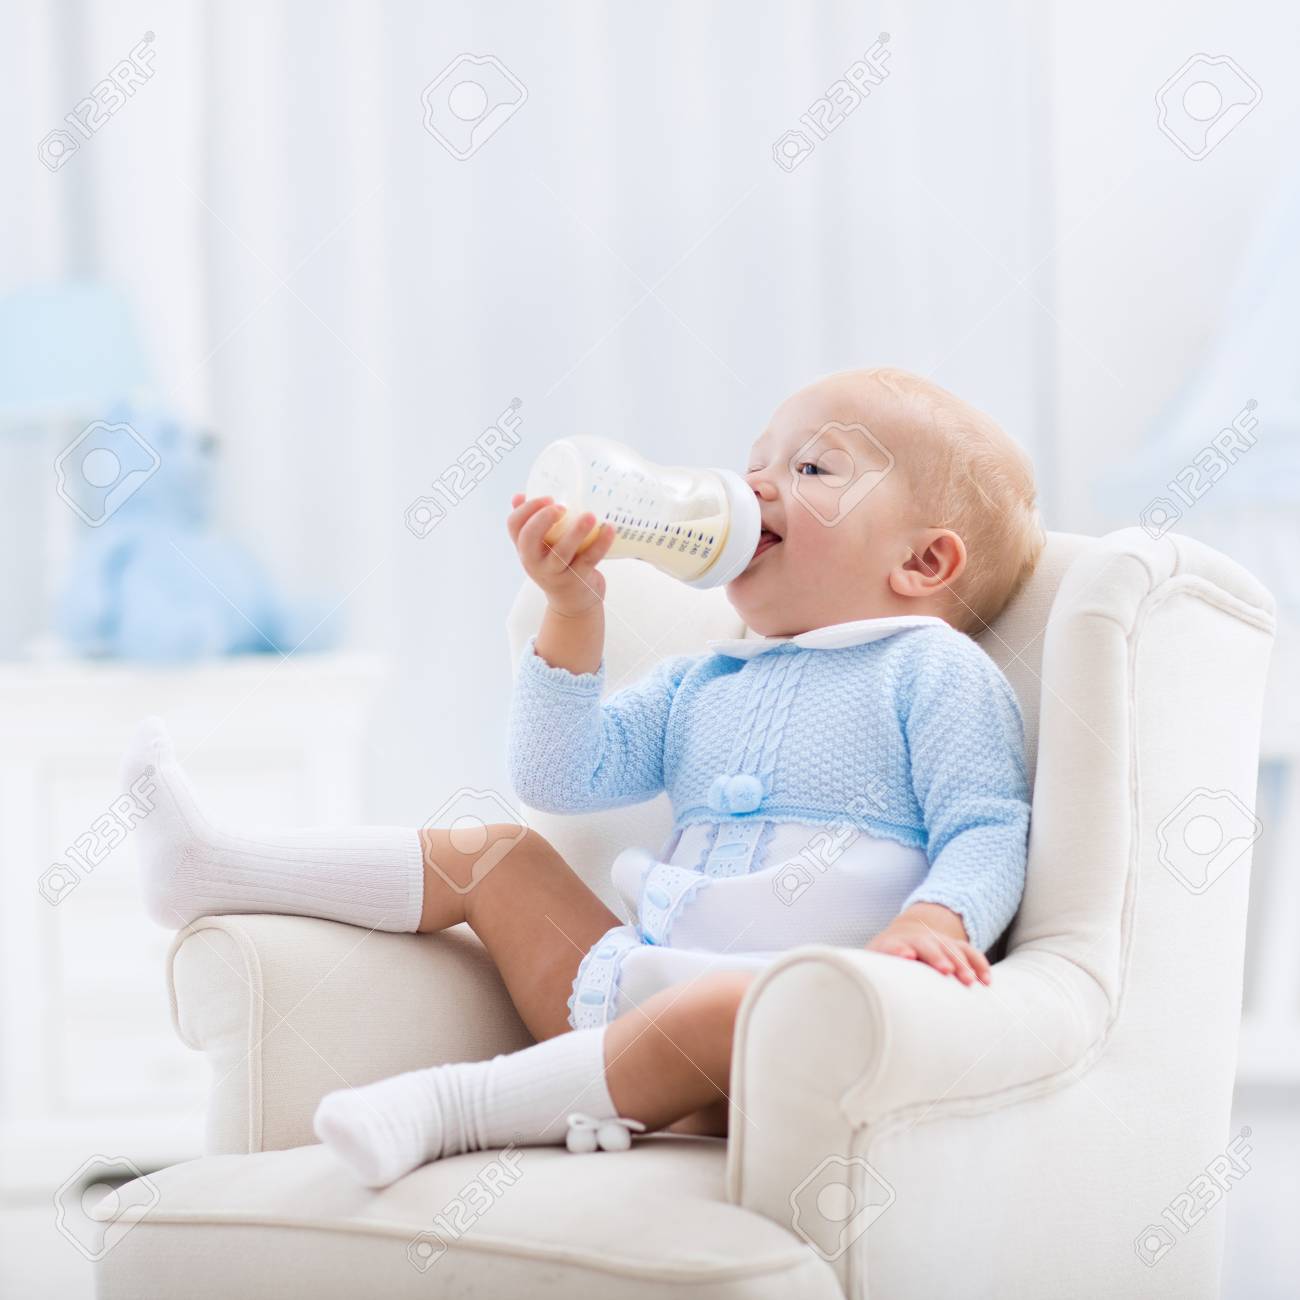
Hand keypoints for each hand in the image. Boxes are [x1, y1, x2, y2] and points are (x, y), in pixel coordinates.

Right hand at [507, 494, 616, 617]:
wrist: (573, 604)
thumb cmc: (557, 567)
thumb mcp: (540, 549)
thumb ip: (531, 522)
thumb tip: (519, 496)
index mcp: (525, 548)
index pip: (514, 525)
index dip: (527, 508)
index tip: (548, 497)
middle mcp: (535, 562)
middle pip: (529, 538)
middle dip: (543, 519)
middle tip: (561, 507)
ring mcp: (555, 573)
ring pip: (561, 552)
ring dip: (576, 532)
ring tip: (590, 516)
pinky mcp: (577, 580)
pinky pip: (589, 560)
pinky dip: (600, 544)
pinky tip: (609, 529)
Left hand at [866, 904, 990, 986]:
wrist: (906, 934)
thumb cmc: (886, 960)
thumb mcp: (873, 965)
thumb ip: (866, 980)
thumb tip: (851, 1006)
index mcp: (892, 944)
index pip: (893, 945)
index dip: (899, 949)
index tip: (906, 955)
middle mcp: (917, 940)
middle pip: (927, 945)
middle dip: (937, 956)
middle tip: (946, 970)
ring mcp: (938, 940)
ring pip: (952, 948)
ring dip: (962, 963)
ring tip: (970, 981)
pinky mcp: (954, 945)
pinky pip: (970, 952)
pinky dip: (979, 964)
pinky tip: (986, 981)